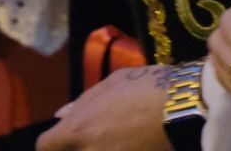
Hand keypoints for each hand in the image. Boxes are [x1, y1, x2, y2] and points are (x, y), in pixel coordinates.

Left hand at [36, 64, 170, 150]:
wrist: (185, 107)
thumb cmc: (144, 88)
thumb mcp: (109, 85)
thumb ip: (81, 103)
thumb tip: (61, 115)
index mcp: (76, 131)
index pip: (45, 147)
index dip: (52, 144)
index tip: (62, 140)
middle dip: (75, 148)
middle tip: (94, 136)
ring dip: (97, 149)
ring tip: (113, 140)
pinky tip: (130, 146)